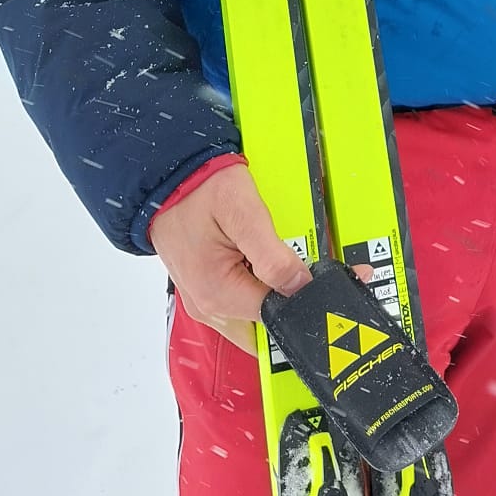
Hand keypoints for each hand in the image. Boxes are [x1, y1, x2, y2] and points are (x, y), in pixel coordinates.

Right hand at [150, 164, 311, 353]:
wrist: (168, 178)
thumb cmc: (199, 190)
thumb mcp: (243, 213)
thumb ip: (273, 256)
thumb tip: (301, 285)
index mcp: (217, 294)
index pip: (276, 315)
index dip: (307, 297)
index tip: (327, 277)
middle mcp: (208, 306)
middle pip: (267, 318)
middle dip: (293, 298)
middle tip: (310, 265)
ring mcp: (206, 299)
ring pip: (257, 310)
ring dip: (278, 291)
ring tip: (286, 256)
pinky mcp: (209, 288)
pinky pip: (244, 297)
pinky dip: (262, 284)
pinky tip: (268, 259)